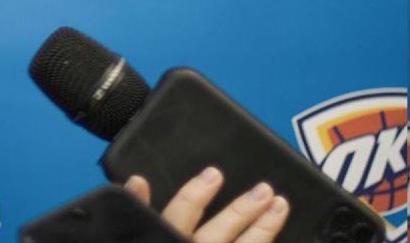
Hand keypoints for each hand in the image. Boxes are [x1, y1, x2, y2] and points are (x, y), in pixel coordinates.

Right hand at [124, 167, 288, 242]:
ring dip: (263, 230)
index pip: (181, 213)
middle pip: (220, 231)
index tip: (214, 174)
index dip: (197, 193)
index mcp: (165, 241)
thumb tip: (138, 181)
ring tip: (279, 207)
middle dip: (243, 210)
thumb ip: (136, 211)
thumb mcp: (131, 238)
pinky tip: (273, 241)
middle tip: (264, 190)